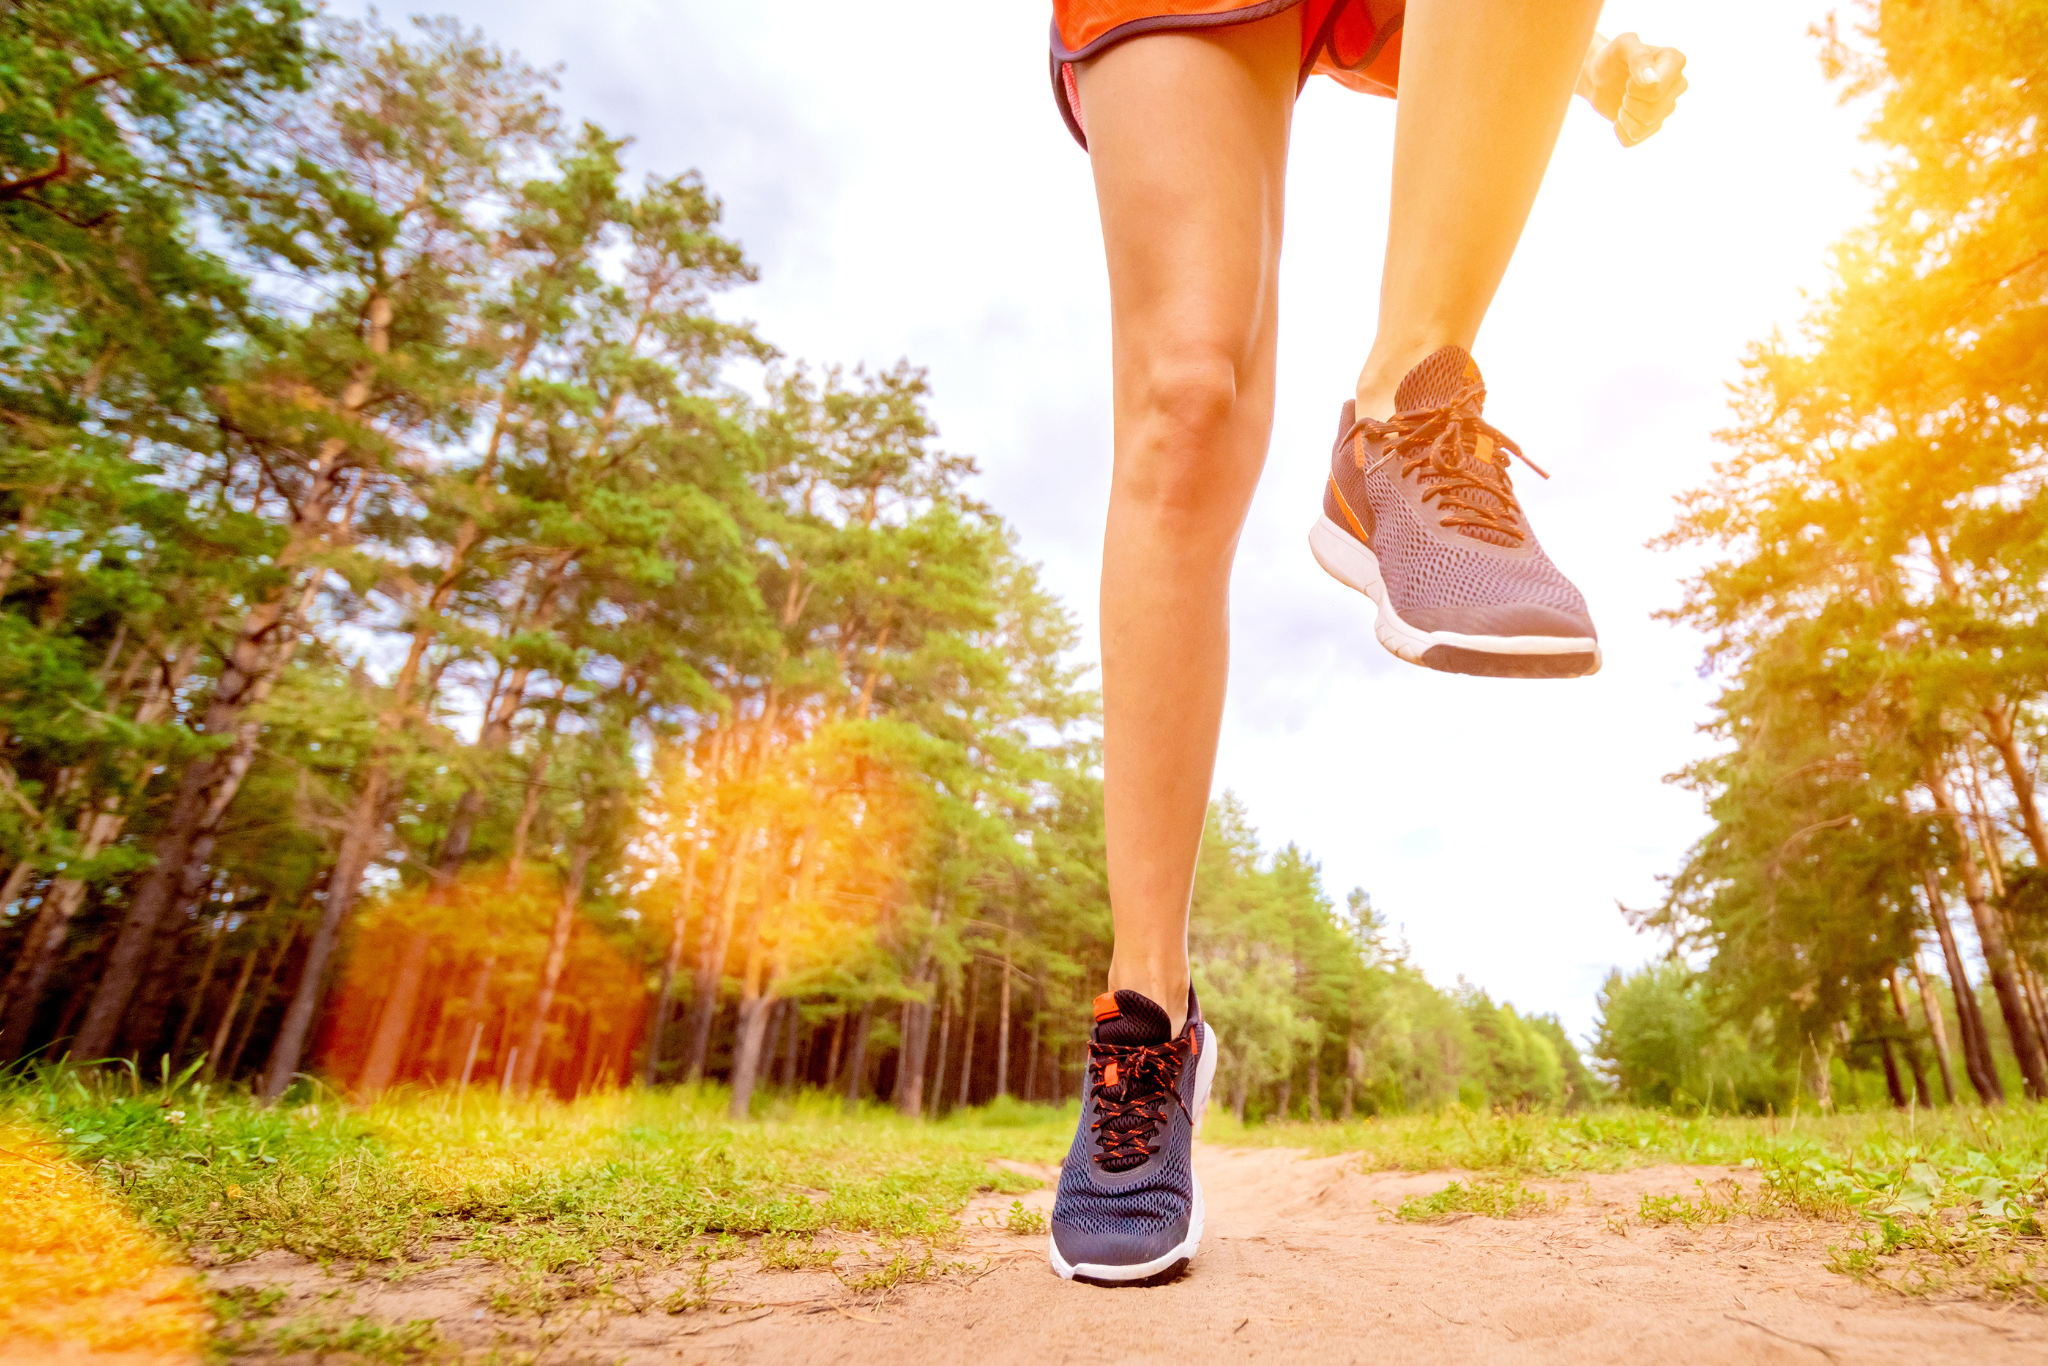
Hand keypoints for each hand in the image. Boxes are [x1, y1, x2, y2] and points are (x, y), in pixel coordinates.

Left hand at [1578, 31, 1687, 147]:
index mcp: (1675, 61)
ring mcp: (1666, 108)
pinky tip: (1621, 115)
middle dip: (1629, 103)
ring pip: (1644, 127)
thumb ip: (1638, 57)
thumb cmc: (1611, 57)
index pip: (1657, 90)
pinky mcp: (1652, 127)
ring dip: (1624, 115)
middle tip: (1624, 90)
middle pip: (1653, 112)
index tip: (1629, 78)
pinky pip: (1633, 140)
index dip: (1634, 89)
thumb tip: (1653, 82)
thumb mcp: (1621, 45)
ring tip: (1623, 100)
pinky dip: (1619, 130)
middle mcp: (1678, 85)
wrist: (1598, 76)